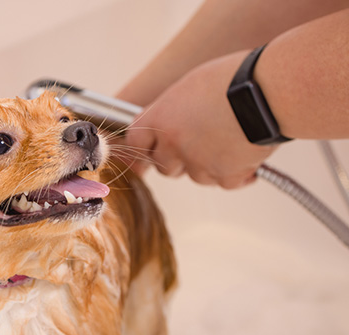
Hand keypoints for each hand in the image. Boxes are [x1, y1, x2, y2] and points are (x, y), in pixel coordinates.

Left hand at [118, 51, 278, 188]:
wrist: (271, 90)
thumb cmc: (236, 78)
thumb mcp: (192, 86)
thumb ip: (173, 111)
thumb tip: (166, 125)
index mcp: (161, 118)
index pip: (136, 142)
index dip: (143, 150)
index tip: (145, 158)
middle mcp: (174, 143)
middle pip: (165, 166)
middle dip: (178, 160)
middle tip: (200, 144)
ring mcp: (199, 162)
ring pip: (196, 176)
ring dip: (210, 165)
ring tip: (232, 139)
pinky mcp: (225, 175)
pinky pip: (226, 182)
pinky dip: (238, 173)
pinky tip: (250, 154)